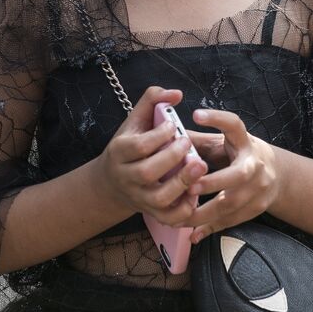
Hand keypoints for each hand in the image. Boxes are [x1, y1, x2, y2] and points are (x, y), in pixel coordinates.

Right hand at [97, 85, 207, 218]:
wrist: (112, 182)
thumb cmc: (130, 144)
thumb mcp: (135, 120)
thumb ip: (153, 99)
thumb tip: (176, 93)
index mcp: (119, 151)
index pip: (138, 146)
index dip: (158, 136)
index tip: (173, 126)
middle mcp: (126, 177)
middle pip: (147, 172)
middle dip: (171, 158)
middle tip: (189, 144)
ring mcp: (139, 197)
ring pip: (159, 198)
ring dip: (182, 184)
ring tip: (200, 166)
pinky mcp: (152, 212)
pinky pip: (169, 217)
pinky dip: (184, 209)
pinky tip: (196, 192)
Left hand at [183, 107, 283, 244]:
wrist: (277, 174)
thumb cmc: (241, 154)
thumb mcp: (226, 141)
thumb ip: (199, 140)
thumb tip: (165, 135)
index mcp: (245, 141)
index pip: (234, 125)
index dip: (217, 119)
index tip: (196, 115)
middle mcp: (255, 164)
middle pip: (238, 174)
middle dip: (213, 182)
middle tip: (189, 186)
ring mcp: (258, 188)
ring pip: (232, 203)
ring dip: (205, 212)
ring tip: (181, 216)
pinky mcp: (255, 208)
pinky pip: (231, 221)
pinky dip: (211, 228)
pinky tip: (193, 234)